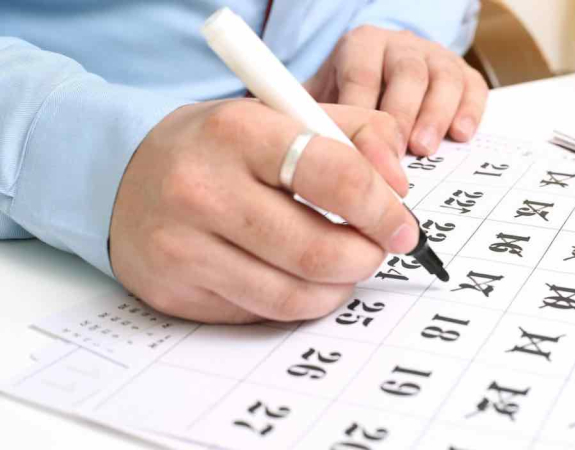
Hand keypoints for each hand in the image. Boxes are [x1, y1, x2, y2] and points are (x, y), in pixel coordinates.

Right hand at [110, 100, 416, 323]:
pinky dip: (297, 301)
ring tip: (341, 265)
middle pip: (319, 251)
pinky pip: (261, 314)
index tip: (402, 226)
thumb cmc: (220, 146)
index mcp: (239, 132)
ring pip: (295, 296)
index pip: (337, 177)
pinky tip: (298, 278)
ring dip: (337, 287)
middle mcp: (204, 190)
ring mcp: (183, 247)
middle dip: (366, 257)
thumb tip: (398, 185)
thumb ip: (357, 132)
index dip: (384, 210)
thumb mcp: (284, 115)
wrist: (124, 175)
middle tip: (375, 249)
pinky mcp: (175, 291)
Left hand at [305, 25, 488, 156]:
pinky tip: (461, 134)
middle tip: (398, 150)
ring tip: (425, 148)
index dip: (363, 109)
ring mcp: (435, 58)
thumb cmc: (348, 100)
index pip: (362, 73)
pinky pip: (473, 87)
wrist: (379, 86)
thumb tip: (303, 149)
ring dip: (435, 115)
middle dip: (403, 114)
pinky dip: (470, 111)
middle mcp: (401, 45)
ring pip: (443, 78)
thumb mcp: (323, 101)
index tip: (361, 145)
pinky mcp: (463, 75)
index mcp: (362, 45)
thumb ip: (313, 118)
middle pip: (407, 73)